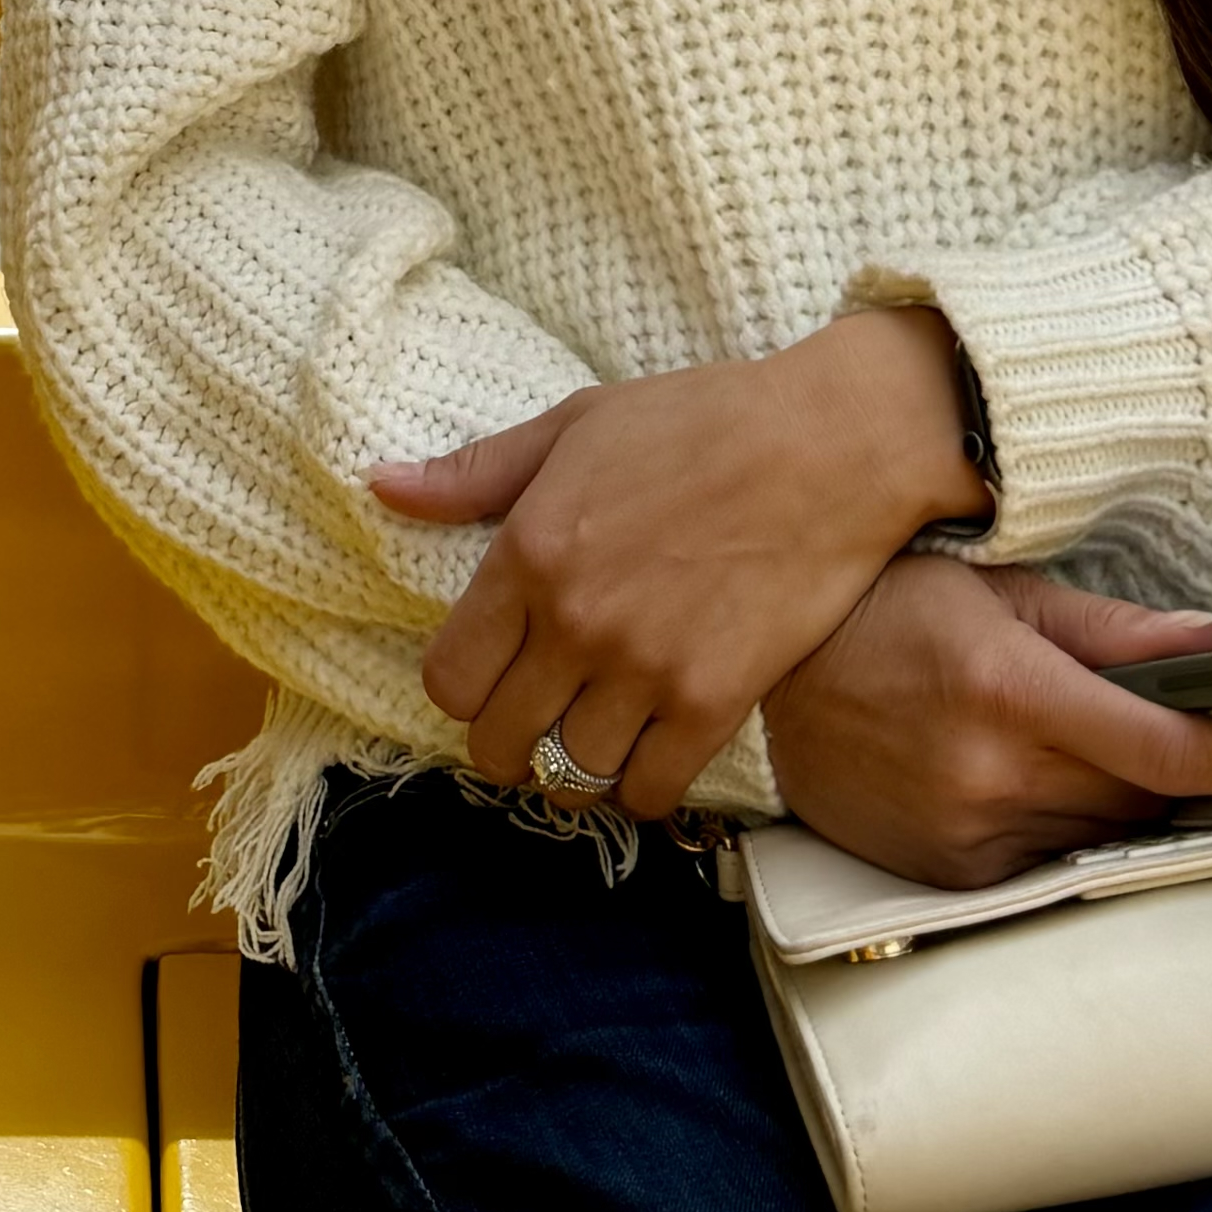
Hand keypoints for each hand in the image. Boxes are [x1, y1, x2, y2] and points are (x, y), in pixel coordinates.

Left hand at [371, 309, 983, 821]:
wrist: (830, 444)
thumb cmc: (701, 420)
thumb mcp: (575, 424)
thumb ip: (474, 472)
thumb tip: (380, 484)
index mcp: (530, 551)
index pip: (449, 679)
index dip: (462, 688)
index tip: (490, 676)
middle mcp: (576, 621)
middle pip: (499, 743)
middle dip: (508, 740)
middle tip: (536, 718)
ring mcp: (646, 669)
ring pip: (572, 772)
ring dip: (578, 760)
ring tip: (596, 730)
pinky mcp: (714, 702)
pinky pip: (650, 792)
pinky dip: (641, 786)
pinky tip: (650, 751)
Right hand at [762, 556, 1211, 891]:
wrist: (770, 681)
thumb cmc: (882, 610)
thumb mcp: (996, 590)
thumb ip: (1109, 629)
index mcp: (1013, 690)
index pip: (1169, 749)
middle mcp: (993, 774)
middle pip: (1148, 799)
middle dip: (1188, 767)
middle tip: (1205, 728)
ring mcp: (969, 835)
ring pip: (1104, 835)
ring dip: (1123, 797)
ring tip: (1086, 741)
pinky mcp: (950, 875)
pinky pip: (1051, 861)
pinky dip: (1066, 825)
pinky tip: (1033, 777)